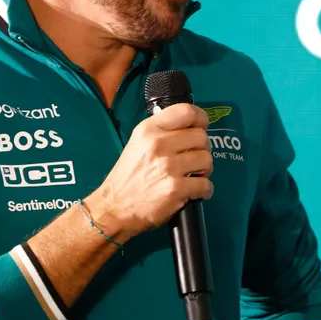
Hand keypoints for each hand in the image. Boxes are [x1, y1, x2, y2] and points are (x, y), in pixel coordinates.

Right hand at [86, 103, 212, 240]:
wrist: (113, 207)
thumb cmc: (127, 177)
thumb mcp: (137, 144)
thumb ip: (161, 133)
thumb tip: (189, 128)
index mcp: (149, 130)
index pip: (186, 112)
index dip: (201, 118)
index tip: (202, 126)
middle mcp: (159, 144)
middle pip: (201, 137)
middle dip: (203, 149)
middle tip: (194, 159)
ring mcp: (168, 166)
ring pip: (206, 160)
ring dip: (205, 170)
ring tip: (194, 176)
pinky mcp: (175, 188)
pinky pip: (206, 184)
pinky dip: (205, 190)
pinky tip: (195, 192)